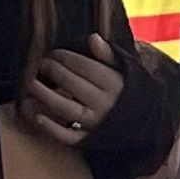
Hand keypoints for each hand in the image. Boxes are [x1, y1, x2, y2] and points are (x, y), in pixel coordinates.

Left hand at [17, 33, 126, 148]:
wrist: (148, 127)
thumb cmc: (132, 94)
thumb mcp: (129, 72)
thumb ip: (109, 56)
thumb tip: (92, 38)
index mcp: (114, 84)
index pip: (83, 66)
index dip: (64, 57)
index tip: (53, 54)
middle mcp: (104, 103)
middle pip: (70, 83)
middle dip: (51, 70)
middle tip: (40, 65)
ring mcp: (95, 123)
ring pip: (64, 107)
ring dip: (43, 95)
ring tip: (30, 85)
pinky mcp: (88, 140)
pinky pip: (67, 135)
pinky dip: (51, 128)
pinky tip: (37, 116)